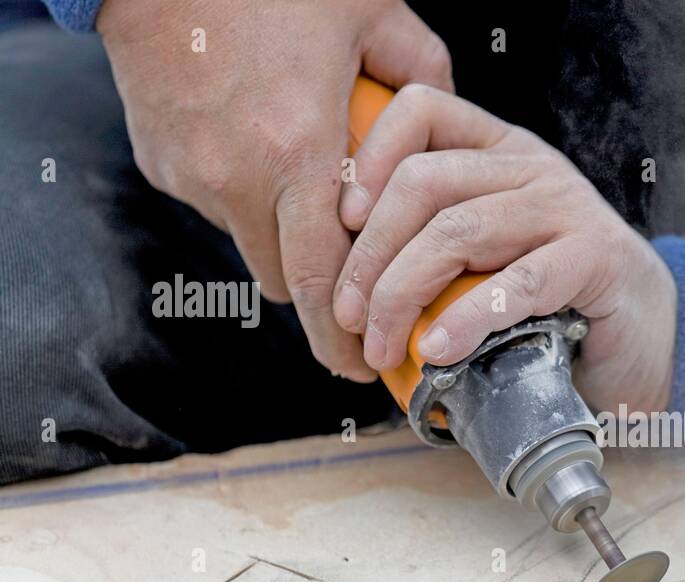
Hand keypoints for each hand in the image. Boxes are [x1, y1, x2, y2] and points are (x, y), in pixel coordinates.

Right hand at [97, 0, 452, 381]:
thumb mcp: (370, 11)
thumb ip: (423, 71)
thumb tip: (447, 117)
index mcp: (298, 151)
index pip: (324, 280)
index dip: (346, 338)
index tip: (366, 365)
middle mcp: (239, 178)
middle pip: (288, 285)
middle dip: (325, 304)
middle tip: (357, 308)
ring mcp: (193, 174)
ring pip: (253, 246)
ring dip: (287, 239)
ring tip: (312, 193)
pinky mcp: (161, 162)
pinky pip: (217, 206)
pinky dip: (247, 197)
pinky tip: (262, 148)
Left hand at [332, 86, 676, 412]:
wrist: (651, 340)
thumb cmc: (558, 305)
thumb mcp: (490, 261)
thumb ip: (437, 250)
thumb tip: (346, 283)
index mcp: (500, 152)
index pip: (422, 112)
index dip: (369, 157)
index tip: (342, 222)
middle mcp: (532, 169)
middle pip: (424, 183)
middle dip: (369, 256)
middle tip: (349, 317)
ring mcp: (567, 210)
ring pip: (458, 231)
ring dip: (403, 293)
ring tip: (382, 345)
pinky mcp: (595, 260)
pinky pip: (518, 283)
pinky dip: (468, 320)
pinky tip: (439, 350)